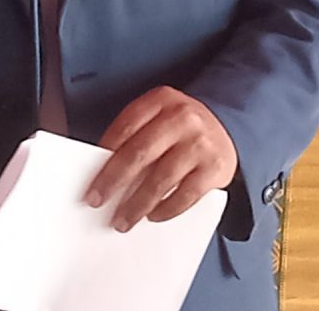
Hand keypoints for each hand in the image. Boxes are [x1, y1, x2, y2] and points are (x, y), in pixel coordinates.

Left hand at [86, 87, 236, 231]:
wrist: (228, 126)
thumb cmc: (180, 127)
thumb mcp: (158, 116)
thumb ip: (135, 136)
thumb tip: (104, 175)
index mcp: (161, 99)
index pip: (125, 127)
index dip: (105, 157)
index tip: (91, 183)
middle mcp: (183, 117)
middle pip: (140, 152)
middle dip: (114, 181)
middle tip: (98, 203)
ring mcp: (201, 142)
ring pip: (162, 178)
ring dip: (138, 204)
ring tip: (123, 220)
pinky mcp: (216, 166)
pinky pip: (187, 194)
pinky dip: (167, 209)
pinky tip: (153, 216)